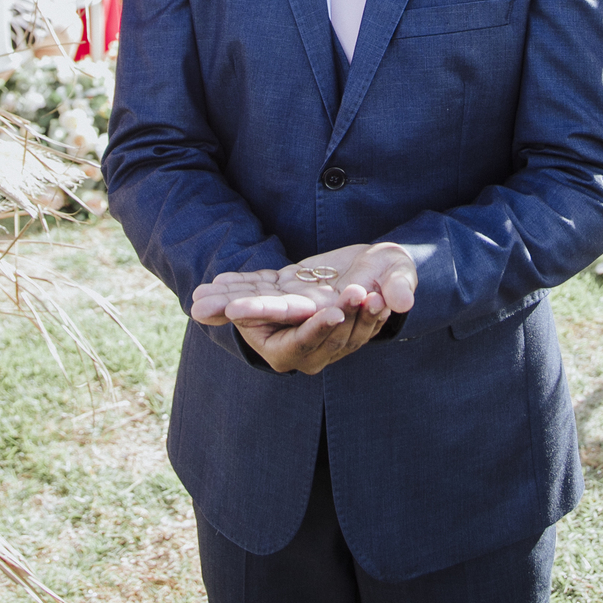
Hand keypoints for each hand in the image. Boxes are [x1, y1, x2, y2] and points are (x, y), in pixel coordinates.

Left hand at [191, 242, 417, 375]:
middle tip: (232, 310)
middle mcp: (310, 325)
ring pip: (259, 308)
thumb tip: (403, 301)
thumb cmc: (392, 273)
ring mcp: (293, 308)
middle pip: (279, 327)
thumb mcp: (401, 274)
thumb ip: (400, 286)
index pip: (321, 337)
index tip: (292, 311)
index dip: (311, 329)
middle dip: (255, 315)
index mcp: (339, 329)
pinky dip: (234, 286)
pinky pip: (255, 289)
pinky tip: (205, 289)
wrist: (378, 264)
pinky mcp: (283, 288)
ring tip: (200, 303)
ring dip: (230, 303)